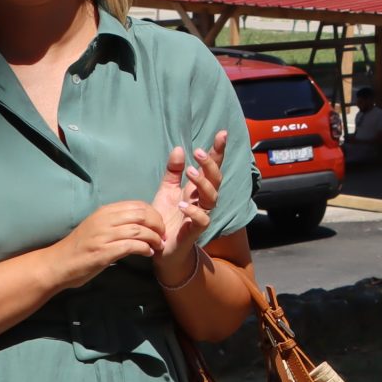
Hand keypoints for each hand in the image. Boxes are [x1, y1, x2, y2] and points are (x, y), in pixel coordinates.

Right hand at [53, 201, 166, 288]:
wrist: (57, 264)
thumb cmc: (79, 247)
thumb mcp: (97, 227)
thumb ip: (115, 222)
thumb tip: (139, 222)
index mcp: (105, 212)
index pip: (138, 205)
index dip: (154, 214)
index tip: (160, 225)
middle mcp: (105, 220)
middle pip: (142, 215)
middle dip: (158, 225)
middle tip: (163, 236)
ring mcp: (104, 236)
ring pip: (139, 230)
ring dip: (154, 238)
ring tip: (159, 245)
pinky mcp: (103, 252)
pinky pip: (132, 246)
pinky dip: (144, 249)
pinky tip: (148, 253)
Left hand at [150, 131, 227, 284]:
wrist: (159, 247)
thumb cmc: (166, 218)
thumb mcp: (166, 190)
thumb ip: (173, 171)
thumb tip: (178, 148)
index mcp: (197, 189)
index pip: (211, 167)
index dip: (217, 151)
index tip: (221, 134)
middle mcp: (203, 201)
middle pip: (216, 179)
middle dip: (210, 164)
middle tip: (198, 152)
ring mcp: (201, 215)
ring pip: (212, 197)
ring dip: (203, 182)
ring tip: (190, 171)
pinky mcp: (195, 231)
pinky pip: (203, 219)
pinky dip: (195, 211)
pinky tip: (183, 205)